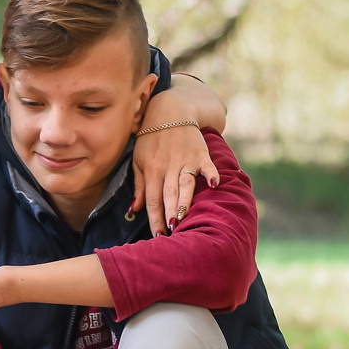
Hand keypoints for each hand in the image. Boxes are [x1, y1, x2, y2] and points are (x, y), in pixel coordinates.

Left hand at [132, 99, 220, 236]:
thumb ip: (139, 186)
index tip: (158, 237)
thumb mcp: (139, 160)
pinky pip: (207, 165)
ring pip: (185, 184)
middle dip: (169, 215)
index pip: (152, 200)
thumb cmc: (151, 139)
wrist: (170, 110)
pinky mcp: (200, 153)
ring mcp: (185, 160)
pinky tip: (214, 185)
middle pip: (168, 195)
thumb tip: (134, 210)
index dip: (154, 219)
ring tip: (184, 218)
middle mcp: (167, 167)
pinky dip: (211, 174)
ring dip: (184, 200)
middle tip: (171, 234)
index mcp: (151, 170)